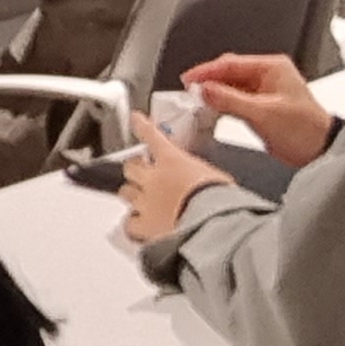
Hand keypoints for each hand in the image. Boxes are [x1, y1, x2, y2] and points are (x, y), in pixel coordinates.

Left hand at [121, 114, 231, 241]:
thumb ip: (203, 175)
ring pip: (125, 192)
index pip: (152, 135)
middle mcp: (154, 179)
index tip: (135, 119)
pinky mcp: (144, 226)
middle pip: (131, 166)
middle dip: (135, 168)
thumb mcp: (217, 177)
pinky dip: (132, 224)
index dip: (141, 126)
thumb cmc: (220, 199)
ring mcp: (145, 202)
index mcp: (173, 160)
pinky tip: (137, 225)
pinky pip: (129, 223)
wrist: (211, 225)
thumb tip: (209, 181)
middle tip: (140, 171)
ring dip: (131, 194)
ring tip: (138, 199)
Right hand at [183, 51, 337, 166]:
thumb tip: (206, 90)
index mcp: (272, 68)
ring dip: (214, 94)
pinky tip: (212, 110)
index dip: (207, 70)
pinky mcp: (261, 107)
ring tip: (197, 102)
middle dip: (208, 81)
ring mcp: (264, 91)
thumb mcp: (263, 113)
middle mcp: (268, 76)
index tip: (188, 79)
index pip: (231, 63)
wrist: (319, 151)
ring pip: (231, 87)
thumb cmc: (305, 130)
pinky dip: (222, 104)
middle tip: (189, 92)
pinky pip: (235, 100)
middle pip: (229, 73)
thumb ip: (231, 100)